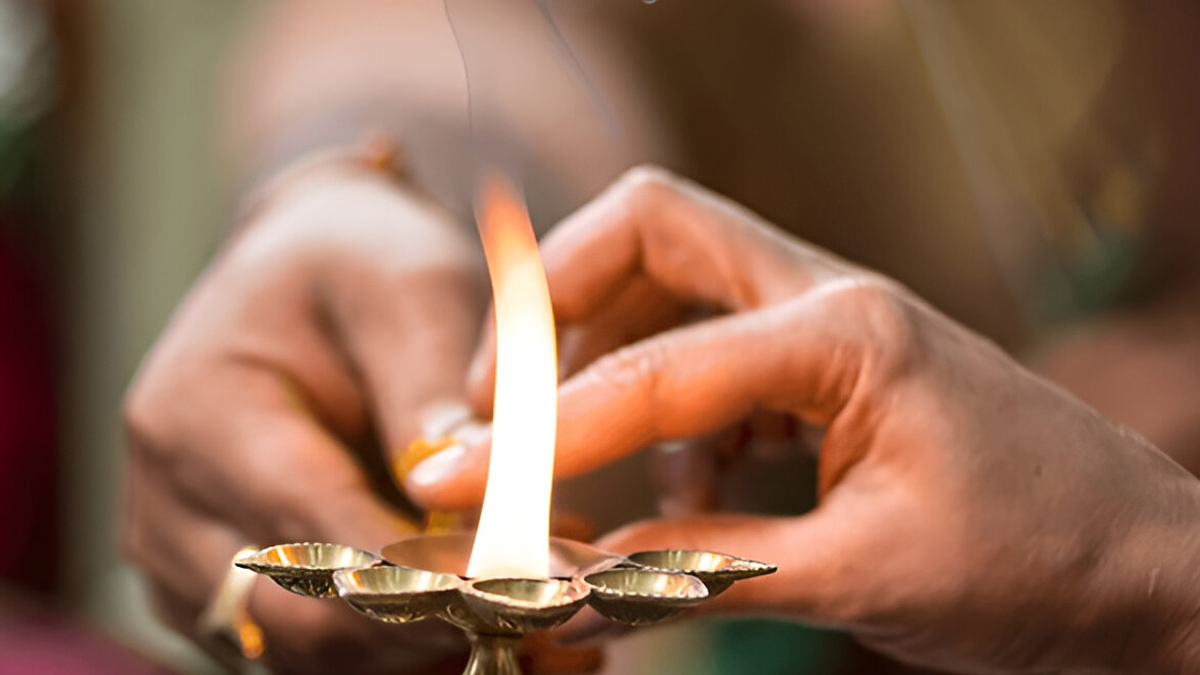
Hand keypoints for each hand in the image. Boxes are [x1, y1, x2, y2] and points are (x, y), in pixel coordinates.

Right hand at [123, 161, 483, 673]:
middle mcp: (170, 505)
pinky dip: (392, 645)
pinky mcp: (218, 590)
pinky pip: (308, 651)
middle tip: (544, 612)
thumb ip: (433, 398)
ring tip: (526, 616)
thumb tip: (483, 511)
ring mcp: (184, 559)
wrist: (305, 270)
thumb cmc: (358, 265)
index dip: (428, 574)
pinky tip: (472, 616)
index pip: (318, 531)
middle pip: (305, 617)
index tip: (528, 589)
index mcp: (199, 416)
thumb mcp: (408, 292)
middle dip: (430, 623)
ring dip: (417, 644)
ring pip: (308, 653)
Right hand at [407, 167, 1199, 674]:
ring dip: (604, 355)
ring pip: (674, 282)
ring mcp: (831, 325)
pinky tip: (675, 494)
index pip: (651, 373)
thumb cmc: (1043, 566)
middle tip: (494, 390)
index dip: (540, 434)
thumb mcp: (862, 580)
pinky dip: (664, 413)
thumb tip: (577, 582)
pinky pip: (712, 353)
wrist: (1155, 572)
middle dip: (552, 299)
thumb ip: (706, 569)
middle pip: (652, 230)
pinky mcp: (833, 366)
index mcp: (845, 333)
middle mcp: (830, 299)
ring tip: (574, 456)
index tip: (453, 474)